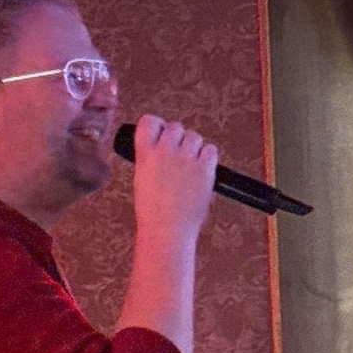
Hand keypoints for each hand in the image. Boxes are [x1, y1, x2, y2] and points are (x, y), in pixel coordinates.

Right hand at [132, 114, 217, 238]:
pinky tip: (201, 171)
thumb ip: (151, 159)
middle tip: (179, 156)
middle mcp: (165, 152)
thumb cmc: (154, 213)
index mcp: (145, 155)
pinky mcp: (204, 168)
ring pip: (194, 137)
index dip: (157, 125)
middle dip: (178, 138)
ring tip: (190, 167)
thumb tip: (162, 147)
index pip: (149, 121)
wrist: (167, 231)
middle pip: (176, 127)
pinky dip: (208, 158)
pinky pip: (211, 150)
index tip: (161, 132)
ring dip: (194, 148)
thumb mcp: (142, 180)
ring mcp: (186, 159)